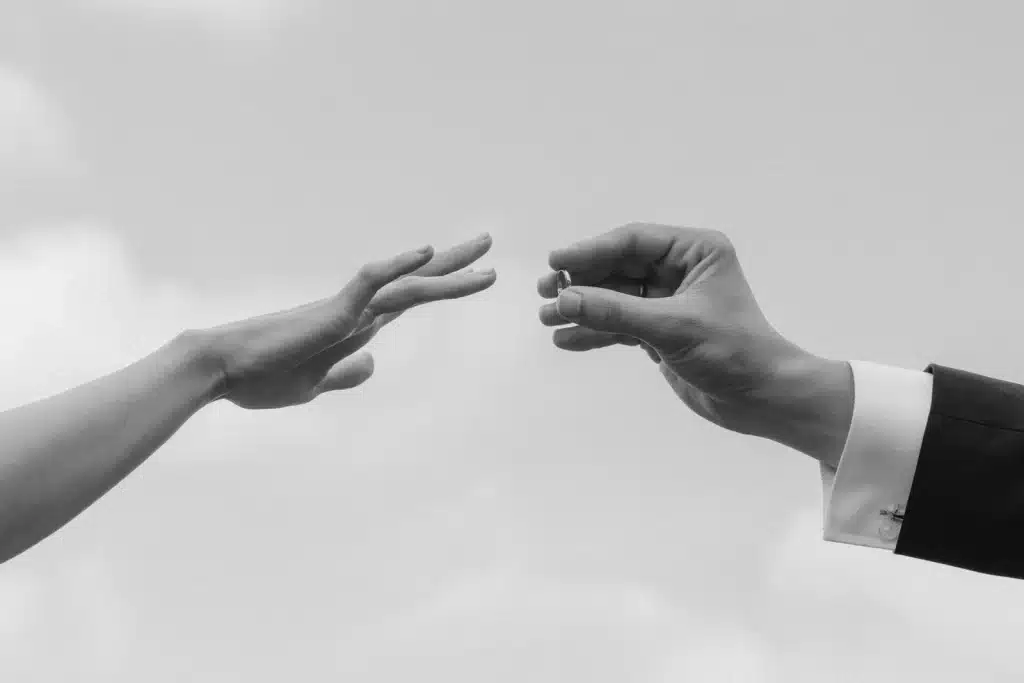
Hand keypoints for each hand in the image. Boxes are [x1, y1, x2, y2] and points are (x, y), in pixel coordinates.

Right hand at [197, 233, 495, 409]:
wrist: (219, 371)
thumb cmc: (259, 377)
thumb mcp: (315, 384)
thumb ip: (345, 373)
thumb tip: (373, 363)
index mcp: (356, 328)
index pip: (409, 300)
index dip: (443, 286)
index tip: (476, 276)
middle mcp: (357, 313)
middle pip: (415, 283)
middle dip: (454, 265)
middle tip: (488, 243)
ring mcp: (346, 311)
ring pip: (406, 284)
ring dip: (447, 268)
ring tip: (484, 251)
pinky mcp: (331, 314)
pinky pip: (370, 283)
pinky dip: (398, 266)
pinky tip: (425, 252)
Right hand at [537, 223, 852, 465]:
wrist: (762, 399)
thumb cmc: (733, 352)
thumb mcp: (672, 327)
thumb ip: (616, 312)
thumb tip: (564, 299)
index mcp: (695, 252)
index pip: (633, 242)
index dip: (591, 250)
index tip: (556, 262)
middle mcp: (680, 271)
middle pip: (618, 268)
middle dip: (582, 282)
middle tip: (545, 292)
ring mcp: (668, 302)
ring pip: (615, 298)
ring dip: (582, 308)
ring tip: (547, 319)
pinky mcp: (661, 332)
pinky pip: (620, 325)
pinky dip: (595, 332)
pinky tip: (566, 340)